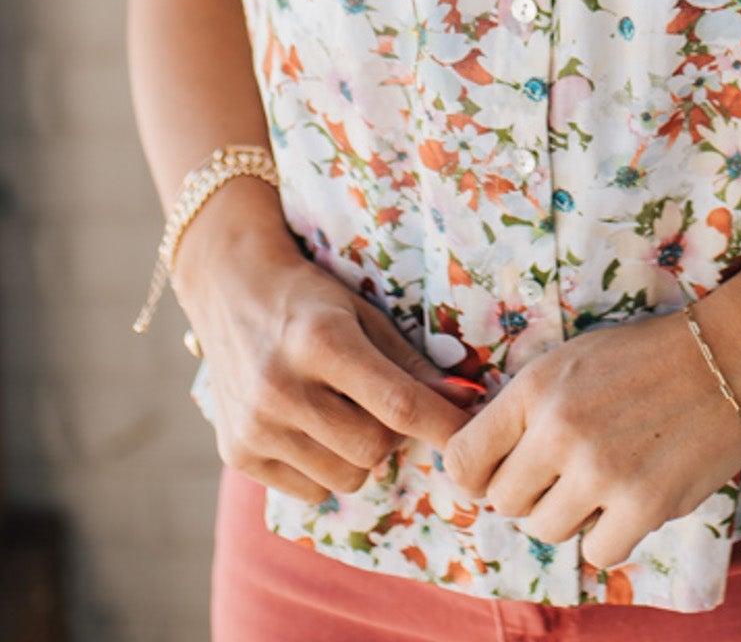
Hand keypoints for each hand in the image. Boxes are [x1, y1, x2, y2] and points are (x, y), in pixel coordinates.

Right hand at [175, 207, 481, 502]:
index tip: (470, 436)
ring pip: (345, 477)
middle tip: (378, 402)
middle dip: (390, 433)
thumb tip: (464, 401)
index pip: (396, 403)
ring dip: (358, 454)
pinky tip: (309, 427)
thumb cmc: (310, 300)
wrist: (230, 290)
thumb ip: (410, 364)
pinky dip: (324, 468)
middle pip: (373, 449)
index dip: (441, 424)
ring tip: (341, 411)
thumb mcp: (364, 314)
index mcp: (320, 342)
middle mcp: (281, 387)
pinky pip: (310, 491)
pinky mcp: (236, 453)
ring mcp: (254, 425)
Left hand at [440, 290, 740, 572]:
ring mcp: (601, 469)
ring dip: (571, 516)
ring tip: (605, 480)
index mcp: (535, 387)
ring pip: (547, 530)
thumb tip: (481, 471)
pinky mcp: (643, 504)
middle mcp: (559, 428)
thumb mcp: (570, 362)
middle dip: (531, 493)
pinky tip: (631, 499)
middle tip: (567, 473)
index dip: (478, 475)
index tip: (501, 473)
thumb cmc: (645, 357)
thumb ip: (524, 411)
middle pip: (504, 502)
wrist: (727, 354)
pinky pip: (597, 552)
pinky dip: (611, 534)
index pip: (463, 459)